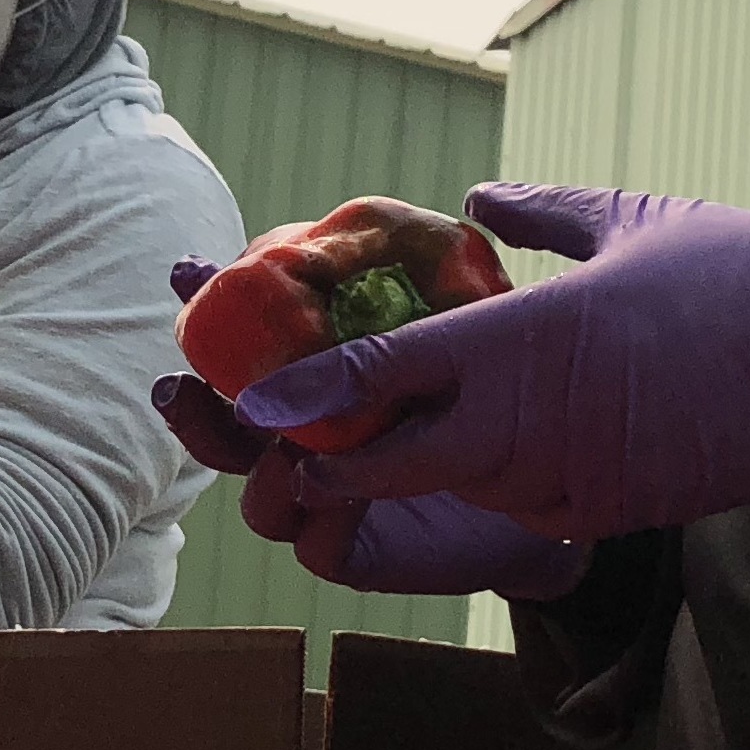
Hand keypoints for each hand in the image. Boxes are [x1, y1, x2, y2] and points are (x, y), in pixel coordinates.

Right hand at [155, 276, 587, 603]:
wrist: (565, 478)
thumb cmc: (522, 388)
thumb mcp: (489, 326)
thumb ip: (470, 273)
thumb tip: (479, 199)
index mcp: (324, 370)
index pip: (248, 340)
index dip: (209, 306)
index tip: (188, 274)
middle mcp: (315, 433)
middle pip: (225, 430)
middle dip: (195, 409)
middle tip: (184, 387)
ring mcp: (330, 496)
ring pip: (257, 499)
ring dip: (259, 474)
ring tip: (285, 452)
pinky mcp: (359, 550)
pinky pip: (316, 545)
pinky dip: (320, 521)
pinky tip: (342, 499)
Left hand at [233, 185, 749, 541]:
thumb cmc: (741, 271)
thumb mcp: (628, 216)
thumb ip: (536, 214)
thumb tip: (474, 200)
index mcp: (528, 338)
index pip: (385, 374)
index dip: (308, 396)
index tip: (253, 400)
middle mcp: (536, 421)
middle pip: (396, 464)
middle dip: (341, 460)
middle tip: (302, 442)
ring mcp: (576, 477)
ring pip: (461, 488)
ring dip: (431, 467)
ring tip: (410, 431)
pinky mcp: (616, 513)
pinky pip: (527, 508)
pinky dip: (504, 484)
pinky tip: (517, 448)